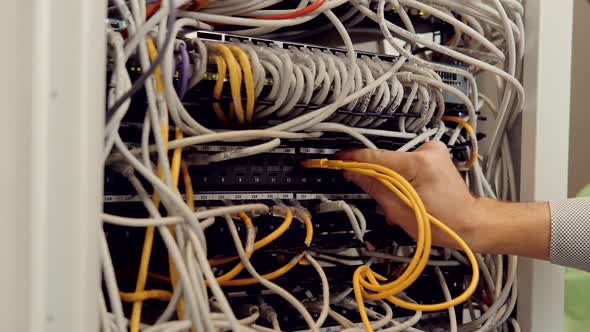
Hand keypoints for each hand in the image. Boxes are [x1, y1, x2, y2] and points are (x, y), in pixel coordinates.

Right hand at [336, 141, 482, 250]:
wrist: (470, 223)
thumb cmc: (442, 222)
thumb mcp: (400, 211)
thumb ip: (375, 188)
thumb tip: (354, 173)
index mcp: (418, 163)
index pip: (376, 157)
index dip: (354, 159)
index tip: (338, 159)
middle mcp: (427, 151)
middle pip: (385, 159)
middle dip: (375, 177)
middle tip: (376, 198)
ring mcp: (432, 151)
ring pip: (394, 162)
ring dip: (389, 179)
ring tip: (397, 201)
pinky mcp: (433, 155)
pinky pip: (405, 162)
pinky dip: (400, 177)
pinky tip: (407, 194)